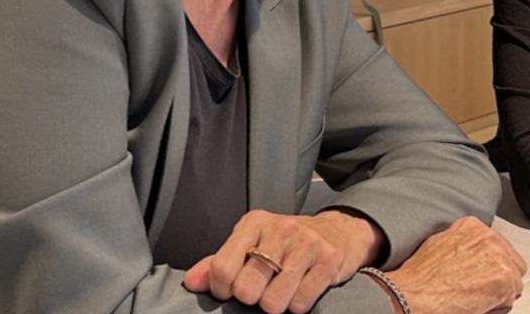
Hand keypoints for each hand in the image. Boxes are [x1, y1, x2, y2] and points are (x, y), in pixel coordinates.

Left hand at [183, 209, 381, 313]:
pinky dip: (297, 306)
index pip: (222, 268)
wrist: (338, 232)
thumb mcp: (251, 244)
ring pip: (273, 300)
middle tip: (261, 290)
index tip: (231, 291)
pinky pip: (301, 303)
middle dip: (251, 298)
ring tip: (281, 291)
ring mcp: (307, 243)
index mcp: (254, 223)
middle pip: (246, 288)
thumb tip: (191, 282)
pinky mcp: (329, 260)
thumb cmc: (286, 244)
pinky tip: (300, 291)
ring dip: (275, 304)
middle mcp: (280, 228)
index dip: (222, 290)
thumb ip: (219, 263)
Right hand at [386, 217, 525, 313]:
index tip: (481, 274)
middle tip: (479, 290)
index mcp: (472, 226)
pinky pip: (509, 299)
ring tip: (475, 298)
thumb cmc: (420, 278)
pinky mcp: (505, 278)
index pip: (497, 246)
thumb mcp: (439, 244)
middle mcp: (489, 236)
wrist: (413, 294)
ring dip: (498, 293)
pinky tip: (476, 305)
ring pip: (514, 281)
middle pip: (511, 261)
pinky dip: (496, 307)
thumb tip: (472, 256)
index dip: (489, 265)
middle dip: (499, 277)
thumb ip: (463, 244)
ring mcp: (499, 256)